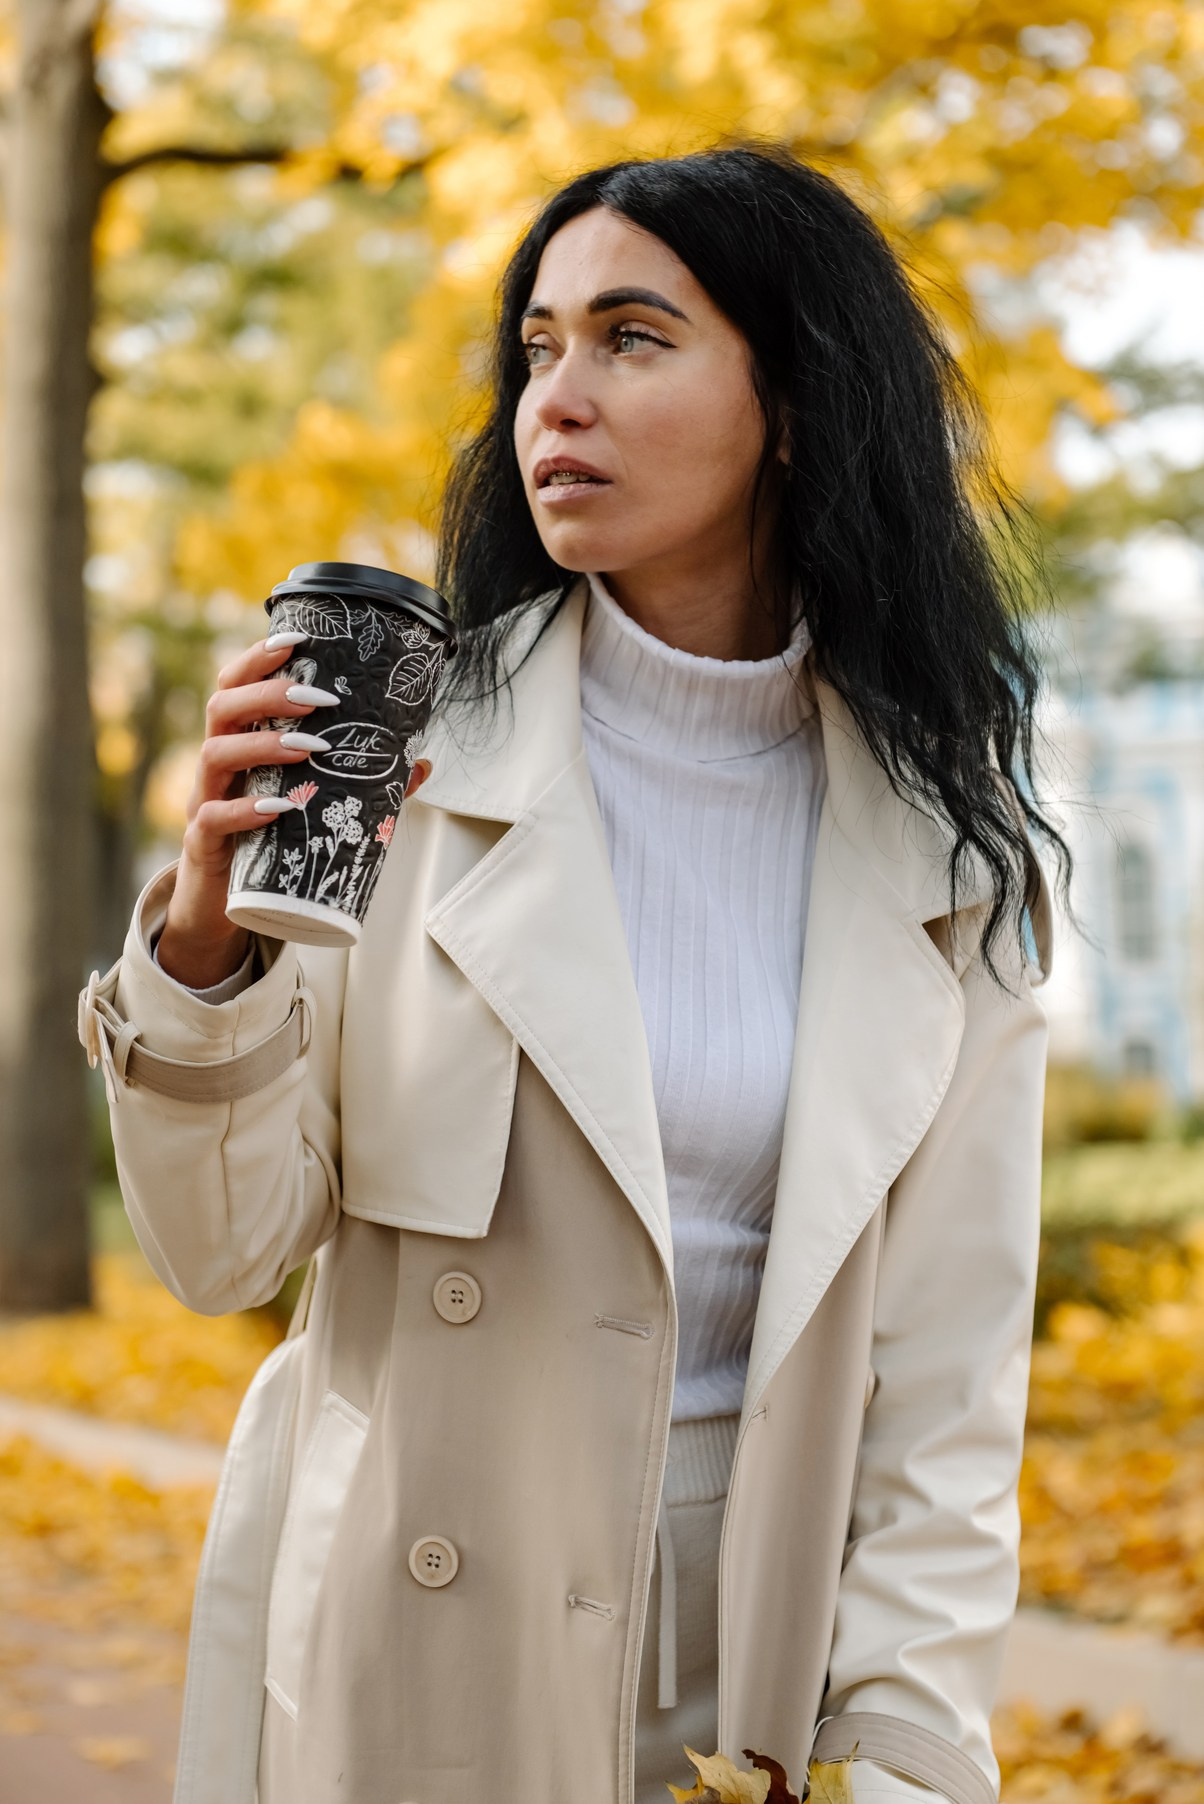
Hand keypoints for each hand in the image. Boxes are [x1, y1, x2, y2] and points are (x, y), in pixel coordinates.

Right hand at [157, 630, 428, 987]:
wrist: (222, 904)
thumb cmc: (268, 841)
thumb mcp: (310, 805)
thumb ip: (362, 784)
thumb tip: (422, 764)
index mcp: (238, 742)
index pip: (236, 685)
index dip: (258, 658)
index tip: (296, 638)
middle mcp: (216, 764)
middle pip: (222, 708)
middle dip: (269, 694)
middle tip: (318, 697)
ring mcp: (204, 800)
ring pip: (214, 754)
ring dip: (263, 744)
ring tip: (309, 748)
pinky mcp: (203, 843)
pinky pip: (212, 818)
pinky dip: (242, 809)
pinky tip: (276, 808)